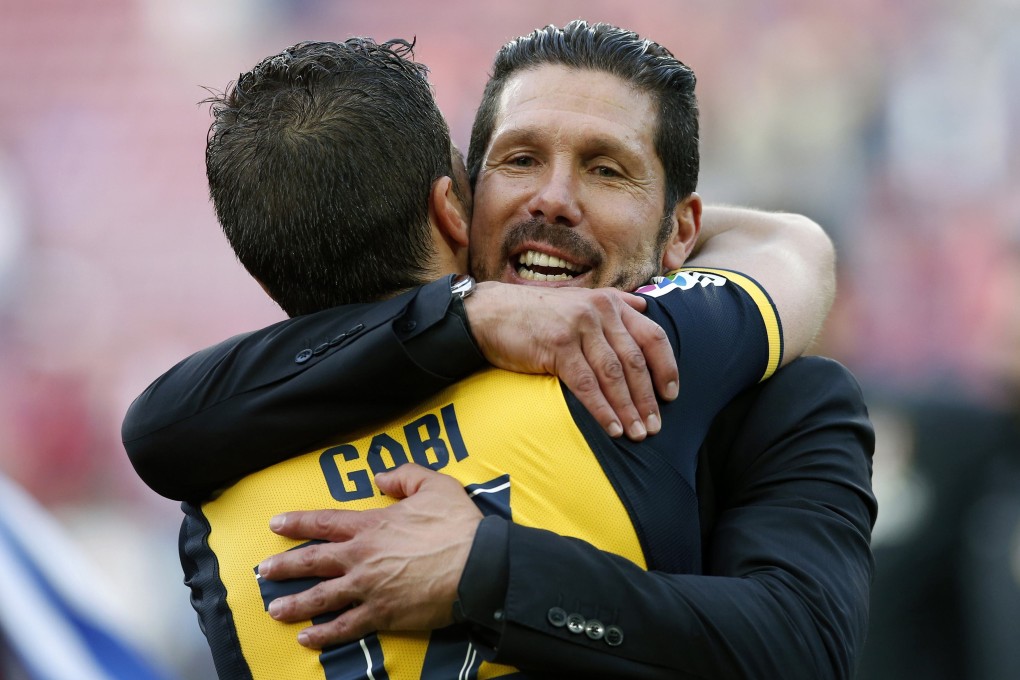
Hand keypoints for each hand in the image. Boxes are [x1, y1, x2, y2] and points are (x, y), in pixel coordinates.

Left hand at [257, 464, 481, 648]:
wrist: (478, 566)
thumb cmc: (457, 525)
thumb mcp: (434, 485)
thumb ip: (404, 476)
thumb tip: (381, 478)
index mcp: (371, 525)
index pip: (324, 522)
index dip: (297, 522)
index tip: (275, 524)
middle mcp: (361, 557)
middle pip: (313, 561)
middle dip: (285, 566)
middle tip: (263, 571)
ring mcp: (368, 588)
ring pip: (321, 597)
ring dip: (295, 604)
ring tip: (275, 609)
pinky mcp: (382, 614)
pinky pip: (346, 627)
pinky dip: (324, 635)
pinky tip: (307, 638)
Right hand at [465, 282, 677, 440]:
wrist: (490, 313)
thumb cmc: (535, 312)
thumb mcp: (578, 299)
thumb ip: (615, 303)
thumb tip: (646, 307)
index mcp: (610, 302)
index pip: (652, 336)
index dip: (666, 368)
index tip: (672, 395)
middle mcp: (600, 311)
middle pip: (635, 361)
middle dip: (648, 398)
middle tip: (655, 426)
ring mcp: (579, 328)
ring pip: (614, 375)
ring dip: (628, 408)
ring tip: (637, 433)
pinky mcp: (558, 346)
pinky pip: (587, 384)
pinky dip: (602, 409)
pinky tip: (612, 428)